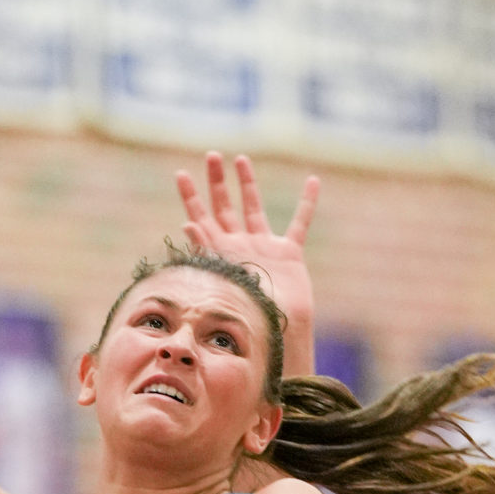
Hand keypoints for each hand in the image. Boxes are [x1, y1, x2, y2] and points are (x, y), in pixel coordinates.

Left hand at [175, 152, 318, 365]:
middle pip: (224, 207)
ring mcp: (264, 248)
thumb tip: (187, 224)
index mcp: (220, 255)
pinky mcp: (289, 254)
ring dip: (248, 184)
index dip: (191, 197)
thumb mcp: (222, 282)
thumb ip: (206, 253)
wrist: (277, 337)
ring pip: (254, 208)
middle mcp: (239, 247)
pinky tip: (313, 182)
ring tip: (240, 160)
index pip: (201, 220)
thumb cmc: (247, 318)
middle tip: (211, 156)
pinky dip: (307, 203)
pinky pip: (300, 223)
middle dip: (216, 182)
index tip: (181, 174)